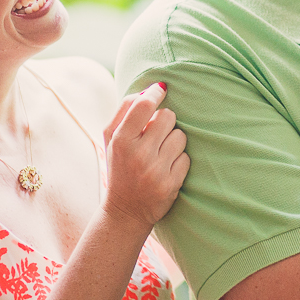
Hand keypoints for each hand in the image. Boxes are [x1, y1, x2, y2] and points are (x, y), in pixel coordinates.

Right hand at [102, 82, 188, 226]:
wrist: (125, 211)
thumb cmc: (120, 166)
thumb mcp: (112, 139)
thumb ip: (125, 111)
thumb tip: (150, 89)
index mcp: (120, 141)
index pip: (142, 105)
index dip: (155, 94)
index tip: (161, 90)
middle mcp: (138, 155)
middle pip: (167, 117)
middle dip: (165, 121)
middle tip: (156, 134)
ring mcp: (156, 171)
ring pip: (180, 136)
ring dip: (173, 141)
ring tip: (160, 153)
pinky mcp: (171, 185)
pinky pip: (187, 158)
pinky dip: (179, 160)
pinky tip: (166, 168)